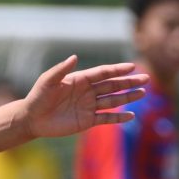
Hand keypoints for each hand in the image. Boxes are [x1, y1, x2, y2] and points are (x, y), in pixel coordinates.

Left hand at [17, 56, 148, 138]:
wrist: (32, 118)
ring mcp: (89, 106)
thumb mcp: (48, 81)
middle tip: (146, 78)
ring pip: (113, 101)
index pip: (103, 73)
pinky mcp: (87, 121)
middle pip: (113, 85)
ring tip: (143, 93)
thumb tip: (75, 57)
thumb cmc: (38, 96)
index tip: (132, 66)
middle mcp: (88, 92)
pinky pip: (106, 118)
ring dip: (128, 97)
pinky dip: (118, 118)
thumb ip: (61, 69)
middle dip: (129, 82)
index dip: (118, 69)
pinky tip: (131, 115)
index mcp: (80, 79)